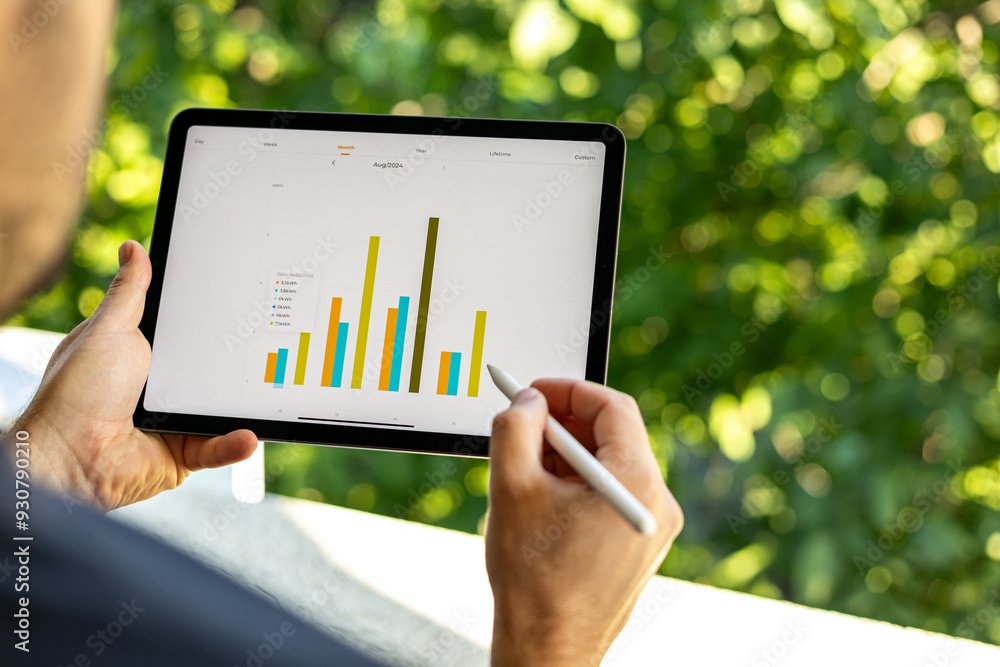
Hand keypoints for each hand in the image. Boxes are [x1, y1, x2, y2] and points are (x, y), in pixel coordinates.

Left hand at [10, 241, 256, 509]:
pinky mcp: (184, 453)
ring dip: (244, 404)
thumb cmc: (77, 392)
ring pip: (222, 409)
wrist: (69, 457)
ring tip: (271, 390)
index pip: (190, 333)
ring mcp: (177, 421)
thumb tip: (133, 248)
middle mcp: (164, 389)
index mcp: (146, 355)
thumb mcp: (110, 330)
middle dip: (240, 359)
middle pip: (213, 369)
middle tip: (272, 340)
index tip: (246, 300)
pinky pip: (218, 446)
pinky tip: (249, 434)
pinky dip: (235, 443)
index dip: (216, 319)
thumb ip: (130, 293)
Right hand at [486, 380, 682, 666]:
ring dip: (566, 455)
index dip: (569, 390)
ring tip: (524, 469)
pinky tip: (542, 498)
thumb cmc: (533, 577)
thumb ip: (516, 428)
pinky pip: (611, 493)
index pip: (612, 407)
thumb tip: (528, 400)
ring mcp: (651, 526)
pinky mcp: (638, 544)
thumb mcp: (513, 487)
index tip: (533, 391)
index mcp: (636, 481)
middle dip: (563, 425)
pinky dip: (578, 484)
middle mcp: (656, 501)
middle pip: (613, 435)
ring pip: (609, 465)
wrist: (548, 649)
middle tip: (522, 426)